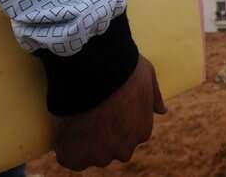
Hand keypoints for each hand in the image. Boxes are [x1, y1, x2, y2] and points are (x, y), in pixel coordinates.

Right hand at [53, 55, 166, 170]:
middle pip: (111, 149)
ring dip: (83, 141)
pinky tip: (63, 130)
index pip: (129, 135)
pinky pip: (68, 157)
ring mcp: (98, 154)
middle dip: (102, 135)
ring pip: (90, 154)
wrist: (93, 68)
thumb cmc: (122, 68)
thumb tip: (162, 110)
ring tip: (75, 118)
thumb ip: (154, 96)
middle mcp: (123, 148)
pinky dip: (64, 146)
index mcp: (141, 131)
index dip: (115, 122)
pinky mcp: (74, 154)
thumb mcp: (147, 75)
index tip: (105, 109)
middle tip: (89, 112)